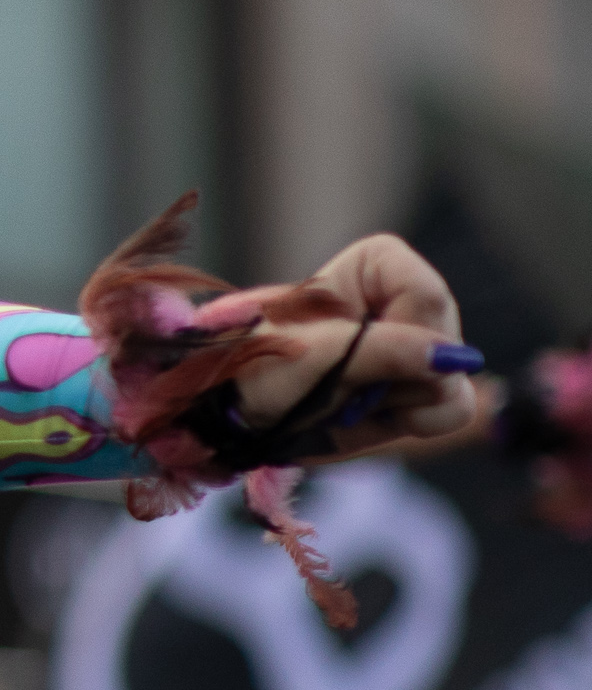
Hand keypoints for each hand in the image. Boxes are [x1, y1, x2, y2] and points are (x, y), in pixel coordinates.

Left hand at [212, 235, 481, 461]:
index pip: (424, 294)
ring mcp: (419, 348)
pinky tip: (366, 416)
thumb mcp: (311, 356)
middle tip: (337, 384)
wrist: (235, 417)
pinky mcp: (421, 389)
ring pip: (453, 379)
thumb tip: (454, 360)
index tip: (347, 351)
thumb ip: (384, 352)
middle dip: (394, 375)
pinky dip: (411, 422)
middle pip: (444, 338)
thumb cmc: (256, 369)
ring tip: (345, 400)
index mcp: (376, 267)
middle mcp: (405, 301)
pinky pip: (453, 409)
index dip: (399, 333)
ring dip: (396, 403)